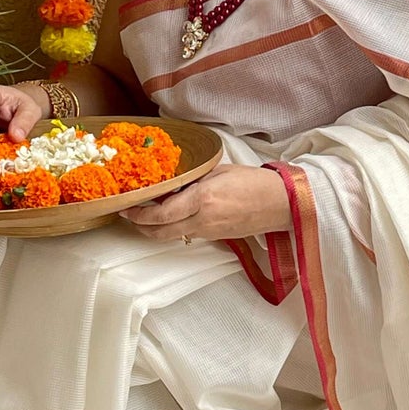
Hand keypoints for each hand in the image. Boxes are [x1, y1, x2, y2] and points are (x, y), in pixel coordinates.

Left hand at [121, 164, 289, 243]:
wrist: (281, 203)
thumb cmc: (255, 182)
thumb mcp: (219, 172)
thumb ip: (193, 180)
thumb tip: (170, 184)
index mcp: (202, 200)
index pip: (161, 214)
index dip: (139, 214)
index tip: (127, 207)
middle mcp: (202, 220)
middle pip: (160, 232)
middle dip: (140, 226)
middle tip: (130, 215)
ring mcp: (209, 232)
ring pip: (171, 236)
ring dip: (155, 229)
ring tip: (146, 215)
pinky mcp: (215, 237)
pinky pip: (187, 235)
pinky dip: (173, 228)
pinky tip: (172, 216)